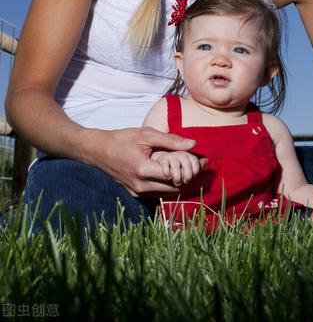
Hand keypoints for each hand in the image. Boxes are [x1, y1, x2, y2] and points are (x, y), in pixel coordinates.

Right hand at [84, 127, 199, 196]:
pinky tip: (174, 171)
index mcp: (143, 170)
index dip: (191, 168)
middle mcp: (140, 185)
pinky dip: (169, 184)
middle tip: (198, 164)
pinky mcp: (135, 193)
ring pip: (168, 192)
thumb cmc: (121, 139)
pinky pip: (159, 192)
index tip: (202, 160)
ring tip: (188, 167)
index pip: (176, 175)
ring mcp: (137, 192)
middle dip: (189, 176)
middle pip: (175, 187)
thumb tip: (194, 144)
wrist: (96, 150)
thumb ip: (171, 140)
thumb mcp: (146, 134)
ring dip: (180, 181)